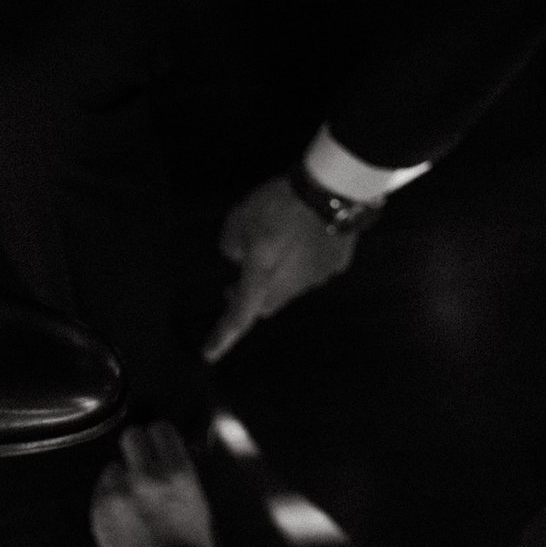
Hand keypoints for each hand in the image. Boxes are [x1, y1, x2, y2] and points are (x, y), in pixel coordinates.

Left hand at [90, 422, 219, 546]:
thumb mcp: (197, 503)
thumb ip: (179, 475)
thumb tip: (169, 455)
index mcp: (179, 473)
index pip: (160, 430)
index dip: (158, 438)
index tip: (157, 447)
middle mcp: (146, 476)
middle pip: (131, 437)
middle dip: (136, 450)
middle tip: (140, 466)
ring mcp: (119, 492)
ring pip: (112, 467)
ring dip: (120, 479)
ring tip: (131, 504)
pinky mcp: (99, 510)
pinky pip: (100, 491)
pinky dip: (108, 500)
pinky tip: (122, 519)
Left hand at [202, 176, 359, 362]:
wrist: (331, 191)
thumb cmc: (279, 206)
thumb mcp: (239, 219)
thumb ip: (231, 245)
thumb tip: (238, 256)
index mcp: (263, 279)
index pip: (239, 316)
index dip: (222, 336)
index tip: (208, 354)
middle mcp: (292, 287)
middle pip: (266, 304)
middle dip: (251, 297)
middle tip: (236, 283)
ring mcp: (318, 278)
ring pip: (291, 287)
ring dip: (278, 276)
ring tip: (276, 242)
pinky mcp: (337, 264)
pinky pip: (313, 268)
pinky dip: (303, 259)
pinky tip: (304, 234)